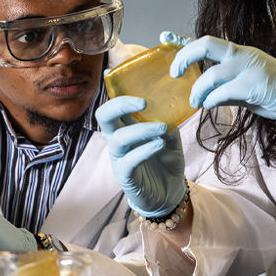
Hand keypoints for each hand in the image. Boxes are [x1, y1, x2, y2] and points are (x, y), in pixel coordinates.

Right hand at [95, 95, 186, 217]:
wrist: (169, 192)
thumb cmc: (166, 161)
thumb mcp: (171, 138)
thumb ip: (168, 123)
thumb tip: (168, 112)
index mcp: (125, 126)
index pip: (114, 104)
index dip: (116, 91)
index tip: (133, 82)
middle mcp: (117, 139)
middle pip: (104, 116)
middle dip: (120, 104)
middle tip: (143, 102)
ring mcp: (119, 157)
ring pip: (118, 138)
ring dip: (141, 129)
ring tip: (161, 128)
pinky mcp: (125, 175)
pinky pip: (129, 160)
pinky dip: (145, 150)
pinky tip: (159, 145)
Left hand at [168, 33, 275, 132]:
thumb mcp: (248, 90)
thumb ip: (228, 89)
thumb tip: (206, 95)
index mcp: (242, 54)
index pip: (208, 43)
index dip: (185, 44)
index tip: (166, 45)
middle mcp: (245, 55)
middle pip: (206, 44)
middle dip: (184, 57)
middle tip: (175, 74)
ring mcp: (251, 68)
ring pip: (212, 73)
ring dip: (198, 90)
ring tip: (195, 101)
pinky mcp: (257, 85)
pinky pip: (225, 91)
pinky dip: (213, 99)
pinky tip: (210, 105)